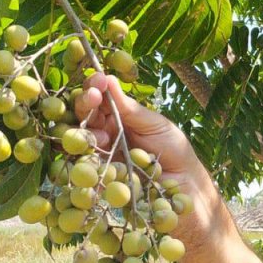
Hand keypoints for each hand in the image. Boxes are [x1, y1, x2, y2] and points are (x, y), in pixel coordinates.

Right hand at [73, 72, 208, 194]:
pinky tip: (96, 152)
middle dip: (85, 103)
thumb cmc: (172, 148)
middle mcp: (104, 132)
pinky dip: (85, 157)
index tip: (98, 80)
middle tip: (92, 97)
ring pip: (78, 138)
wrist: (183, 183)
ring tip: (100, 134)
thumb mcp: (154, 124)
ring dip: (86, 130)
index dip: (94, 86)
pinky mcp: (99, 174)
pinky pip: (83, 164)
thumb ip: (129, 107)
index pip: (98, 97)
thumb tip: (108, 78)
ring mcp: (99, 153)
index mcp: (117, 115)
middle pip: (83, 114)